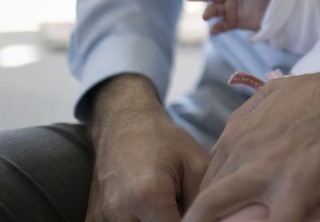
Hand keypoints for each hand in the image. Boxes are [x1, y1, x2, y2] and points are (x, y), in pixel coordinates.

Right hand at [86, 74, 209, 220]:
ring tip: (165, 203)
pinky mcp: (94, 218)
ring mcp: (103, 217)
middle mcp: (119, 212)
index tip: (198, 213)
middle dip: (173, 221)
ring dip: (155, 221)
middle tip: (180, 202)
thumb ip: (201, 201)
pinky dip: (138, 220)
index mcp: (148, 197)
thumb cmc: (163, 140)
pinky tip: (148, 207)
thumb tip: (209, 220)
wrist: (123, 122)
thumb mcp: (196, 163)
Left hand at [183, 50, 319, 221]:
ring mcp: (265, 172)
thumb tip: (234, 135)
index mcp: (237, 131)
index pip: (207, 176)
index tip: (222, 213)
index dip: (211, 199)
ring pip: (214, 213)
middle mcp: (242, 151)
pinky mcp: (295, 191)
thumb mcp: (274, 93)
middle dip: (204, 218)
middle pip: (203, 201)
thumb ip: (248, 116)